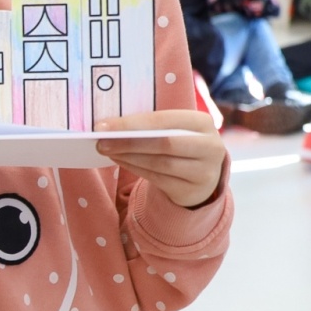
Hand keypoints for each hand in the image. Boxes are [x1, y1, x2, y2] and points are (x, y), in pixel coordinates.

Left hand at [95, 110, 225, 208]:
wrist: (202, 175)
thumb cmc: (180, 142)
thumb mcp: (175, 129)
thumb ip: (151, 124)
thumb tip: (110, 124)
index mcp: (203, 122)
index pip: (164, 120)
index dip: (131, 123)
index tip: (102, 125)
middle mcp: (210, 146)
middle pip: (164, 143)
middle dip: (128, 142)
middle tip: (100, 141)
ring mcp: (204, 171)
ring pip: (159, 163)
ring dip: (128, 156)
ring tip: (106, 150)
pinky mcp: (192, 190)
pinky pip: (158, 178)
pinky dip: (135, 168)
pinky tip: (119, 160)